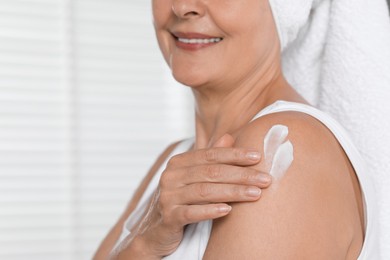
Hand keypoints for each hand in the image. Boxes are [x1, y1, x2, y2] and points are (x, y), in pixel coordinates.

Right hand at [112, 134, 270, 258]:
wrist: (154, 230)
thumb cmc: (180, 200)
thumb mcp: (193, 177)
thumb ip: (209, 158)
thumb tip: (229, 136)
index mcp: (178, 163)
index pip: (210, 155)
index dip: (235, 155)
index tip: (257, 157)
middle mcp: (171, 176)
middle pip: (211, 172)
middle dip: (241, 175)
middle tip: (265, 179)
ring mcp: (167, 196)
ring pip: (204, 191)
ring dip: (233, 192)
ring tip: (255, 194)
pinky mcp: (168, 217)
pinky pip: (191, 213)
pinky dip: (210, 211)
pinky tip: (228, 210)